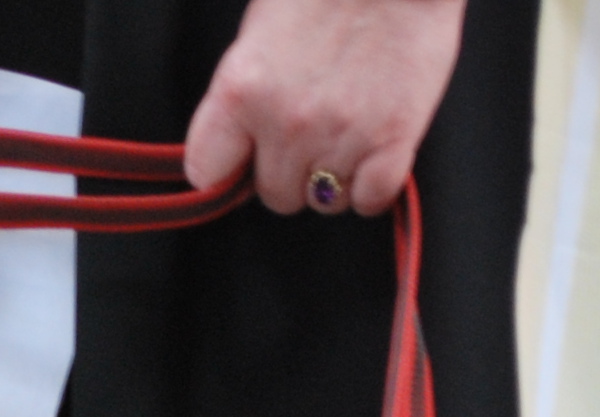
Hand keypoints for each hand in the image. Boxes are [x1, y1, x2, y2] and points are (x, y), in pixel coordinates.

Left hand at [182, 0, 466, 217]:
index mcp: (240, 90)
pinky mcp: (393, 141)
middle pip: (275, 195)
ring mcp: (340, 136)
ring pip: (324, 202)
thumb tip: (240, 143)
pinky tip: (378, 150)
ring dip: (335, 178)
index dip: (229, 169)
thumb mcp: (261, 31)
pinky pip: (371, 200)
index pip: (207, 173)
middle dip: (292, 170)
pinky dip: (374, 185)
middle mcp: (285, 124)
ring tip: (351, 130)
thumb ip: (243, 92)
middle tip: (315, 129)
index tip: (247, 157)